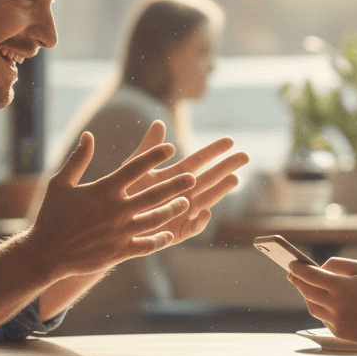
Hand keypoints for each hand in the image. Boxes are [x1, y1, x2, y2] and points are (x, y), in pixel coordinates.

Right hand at [27, 130, 196, 275]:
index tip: (170, 147)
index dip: (154, 156)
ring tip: (187, 202)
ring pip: (155, 220)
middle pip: (154, 194)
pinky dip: (160, 240)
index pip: (134, 168)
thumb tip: (88, 135)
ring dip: (173, 210)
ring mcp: (120, 232)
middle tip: (193, 177)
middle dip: (175, 185)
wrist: (46, 253)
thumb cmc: (52, 216)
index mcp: (103, 190)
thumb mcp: (60, 184)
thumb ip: (78, 159)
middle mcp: (116, 210)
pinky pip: (146, 245)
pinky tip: (169, 234)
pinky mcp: (120, 252)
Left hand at [125, 123, 249, 243]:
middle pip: (209, 179)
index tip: (230, 141)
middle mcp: (183, 193)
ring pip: (206, 200)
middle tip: (245, 156)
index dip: (213, 151)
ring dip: (220, 191)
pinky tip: (206, 212)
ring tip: (234, 179)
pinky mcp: (177, 232)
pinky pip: (192, 228)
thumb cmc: (123, 195)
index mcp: (175, 177)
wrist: (112, 223)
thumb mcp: (134, 168)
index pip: (198, 161)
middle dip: (226, 168)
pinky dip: (200, 221)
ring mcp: (182, 213)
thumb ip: (148, 149)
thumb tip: (159, 123)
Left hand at [287, 257, 356, 344]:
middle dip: (297, 281)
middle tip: (292, 274)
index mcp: (342, 287)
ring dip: (306, 295)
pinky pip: (321, 317)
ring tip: (306, 286)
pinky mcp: (337, 332)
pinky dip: (319, 307)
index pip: (311, 276)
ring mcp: (336, 321)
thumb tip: (320, 268)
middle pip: (306, 292)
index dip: (298, 269)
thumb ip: (338, 264)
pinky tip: (320, 300)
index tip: (292, 264)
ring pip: (311, 306)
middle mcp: (336, 306)